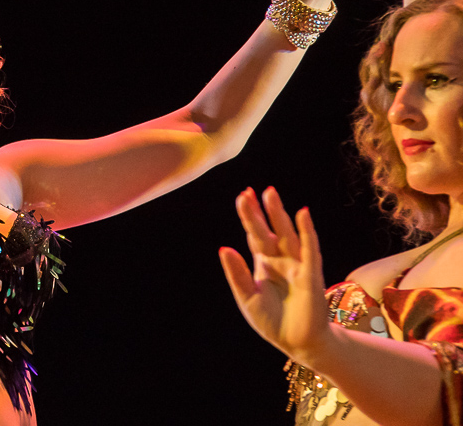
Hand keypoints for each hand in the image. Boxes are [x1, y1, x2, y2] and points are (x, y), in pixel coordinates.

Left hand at [219, 186, 330, 364]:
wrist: (297, 343)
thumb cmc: (272, 320)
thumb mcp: (247, 297)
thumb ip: (237, 273)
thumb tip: (224, 248)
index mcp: (264, 264)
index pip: (255, 236)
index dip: (250, 217)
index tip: (243, 196)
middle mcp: (281, 260)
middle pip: (269, 231)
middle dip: (260, 212)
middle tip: (250, 192)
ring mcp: (297, 265)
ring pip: (287, 235)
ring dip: (279, 215)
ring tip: (270, 194)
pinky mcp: (311, 275)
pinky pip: (309, 249)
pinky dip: (306, 232)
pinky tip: (302, 215)